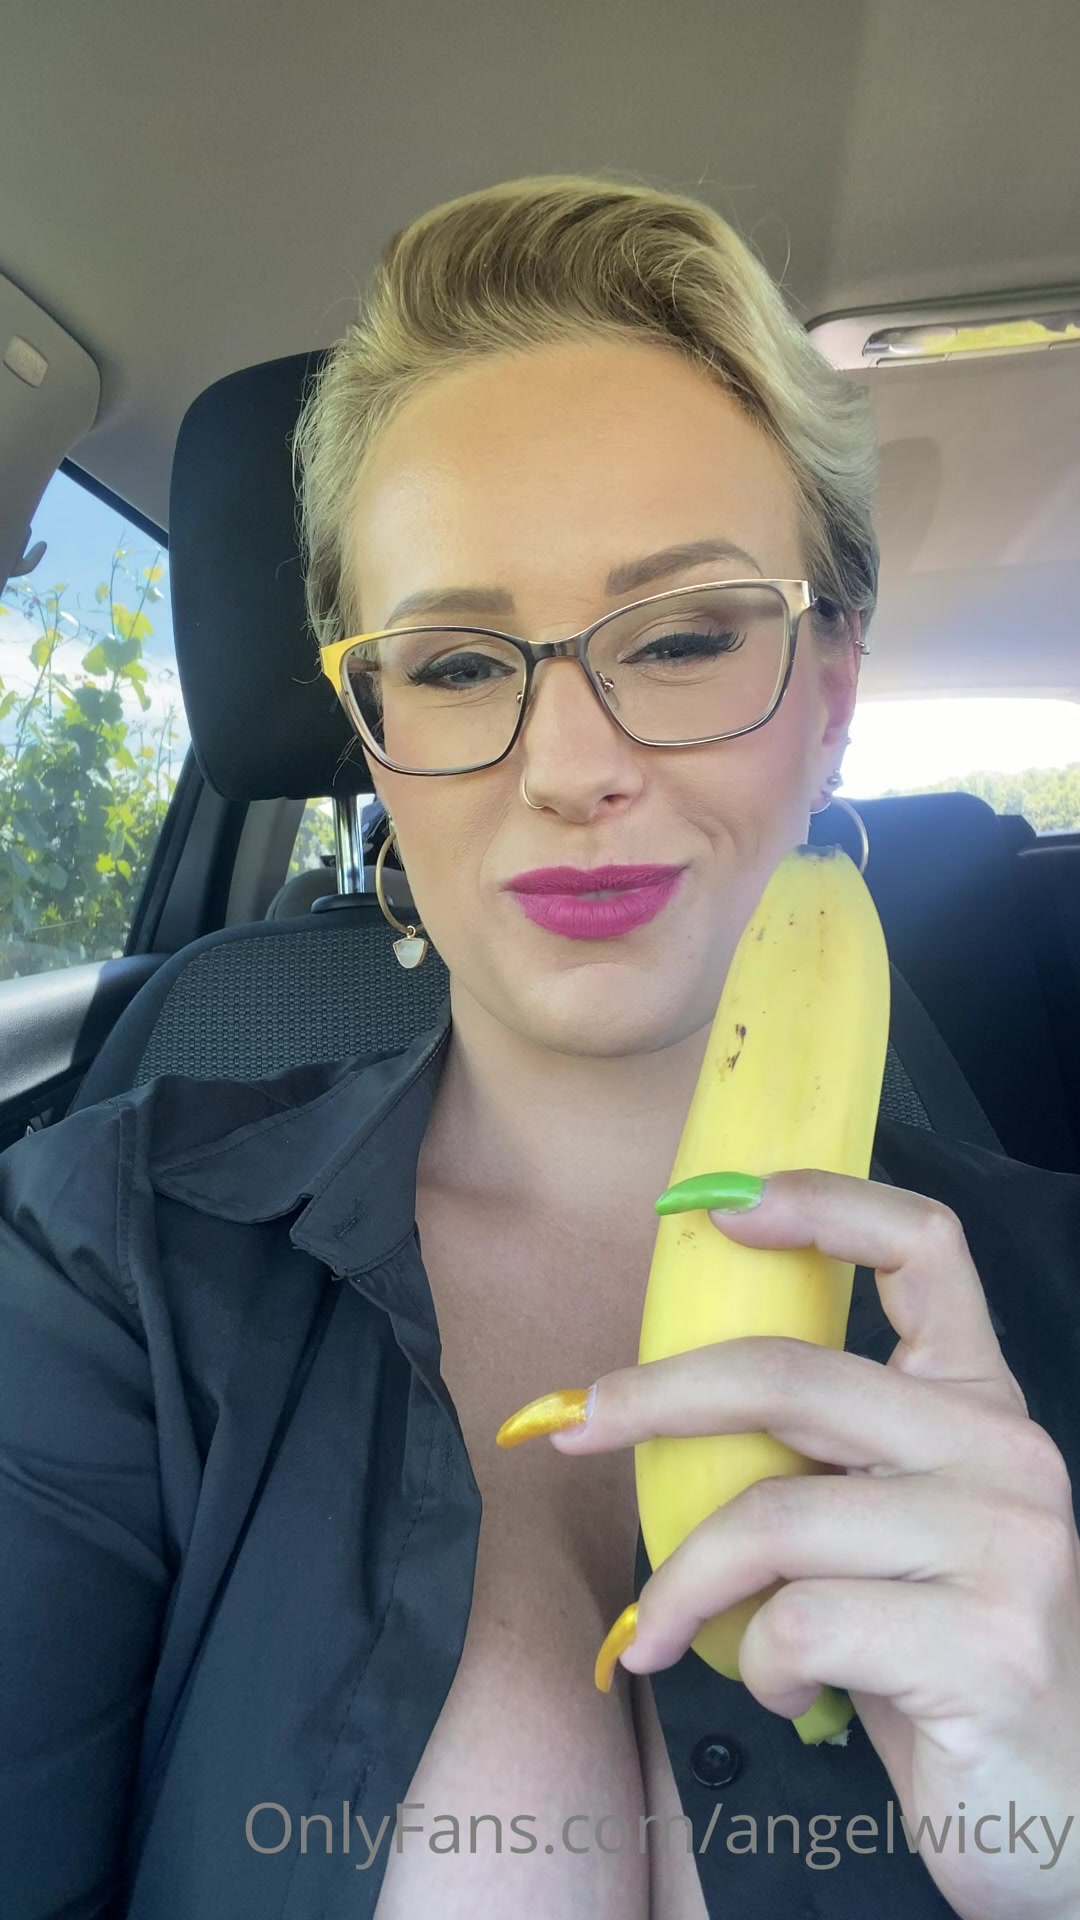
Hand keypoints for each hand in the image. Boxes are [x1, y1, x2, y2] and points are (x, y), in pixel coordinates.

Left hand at [495, 1170, 1079, 1919]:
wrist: (1050, 1813)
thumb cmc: (937, 1657)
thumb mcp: (887, 1531)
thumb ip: (822, 1458)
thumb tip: (652, 1402)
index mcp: (979, 1404)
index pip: (926, 1247)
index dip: (821, 1203)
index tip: (715, 1206)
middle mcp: (1006, 1453)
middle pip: (795, 1374)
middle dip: (657, 1396)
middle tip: (572, 1422)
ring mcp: (1007, 1546)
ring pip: (775, 1515)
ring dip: (684, 1583)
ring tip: (657, 1635)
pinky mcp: (987, 1644)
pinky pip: (802, 1620)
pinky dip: (757, 1663)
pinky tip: (785, 1691)